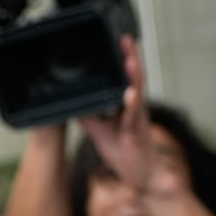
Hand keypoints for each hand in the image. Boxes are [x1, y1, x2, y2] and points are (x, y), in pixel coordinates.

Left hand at [77, 36, 185, 199]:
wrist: (142, 177)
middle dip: (130, 57)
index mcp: (127, 106)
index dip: (122, 60)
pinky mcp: (136, 133)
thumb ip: (88, 115)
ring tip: (129, 58)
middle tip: (125, 38)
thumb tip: (72, 102)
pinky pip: (133, 117)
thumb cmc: (124, 152)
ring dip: (133, 75)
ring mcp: (137, 119)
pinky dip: (131, 104)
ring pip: (137, 93)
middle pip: (134, 78)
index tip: (117, 40)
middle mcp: (135, 108)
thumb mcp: (99, 131)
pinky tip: (129, 94)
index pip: (125, 78)